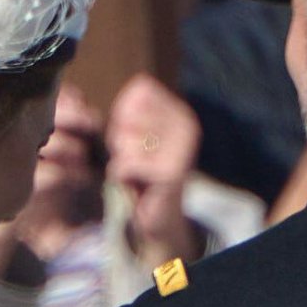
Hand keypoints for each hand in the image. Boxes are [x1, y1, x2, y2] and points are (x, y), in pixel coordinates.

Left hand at [106, 75, 201, 265]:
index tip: (134, 135)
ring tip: (137, 171)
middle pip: (128, 115)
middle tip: (136, 158)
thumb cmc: (144, 171)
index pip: (140, 90)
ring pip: (124, 140)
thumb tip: (120, 109)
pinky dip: (121, 175)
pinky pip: (125, 164)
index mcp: (182, 114)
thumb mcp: (135, 133)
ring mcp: (181, 150)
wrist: (160, 215)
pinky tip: (134, 182)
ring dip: (122, 158)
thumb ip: (127, 111)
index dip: (124, 112)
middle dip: (120, 138)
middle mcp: (187, 127)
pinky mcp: (169, 173)